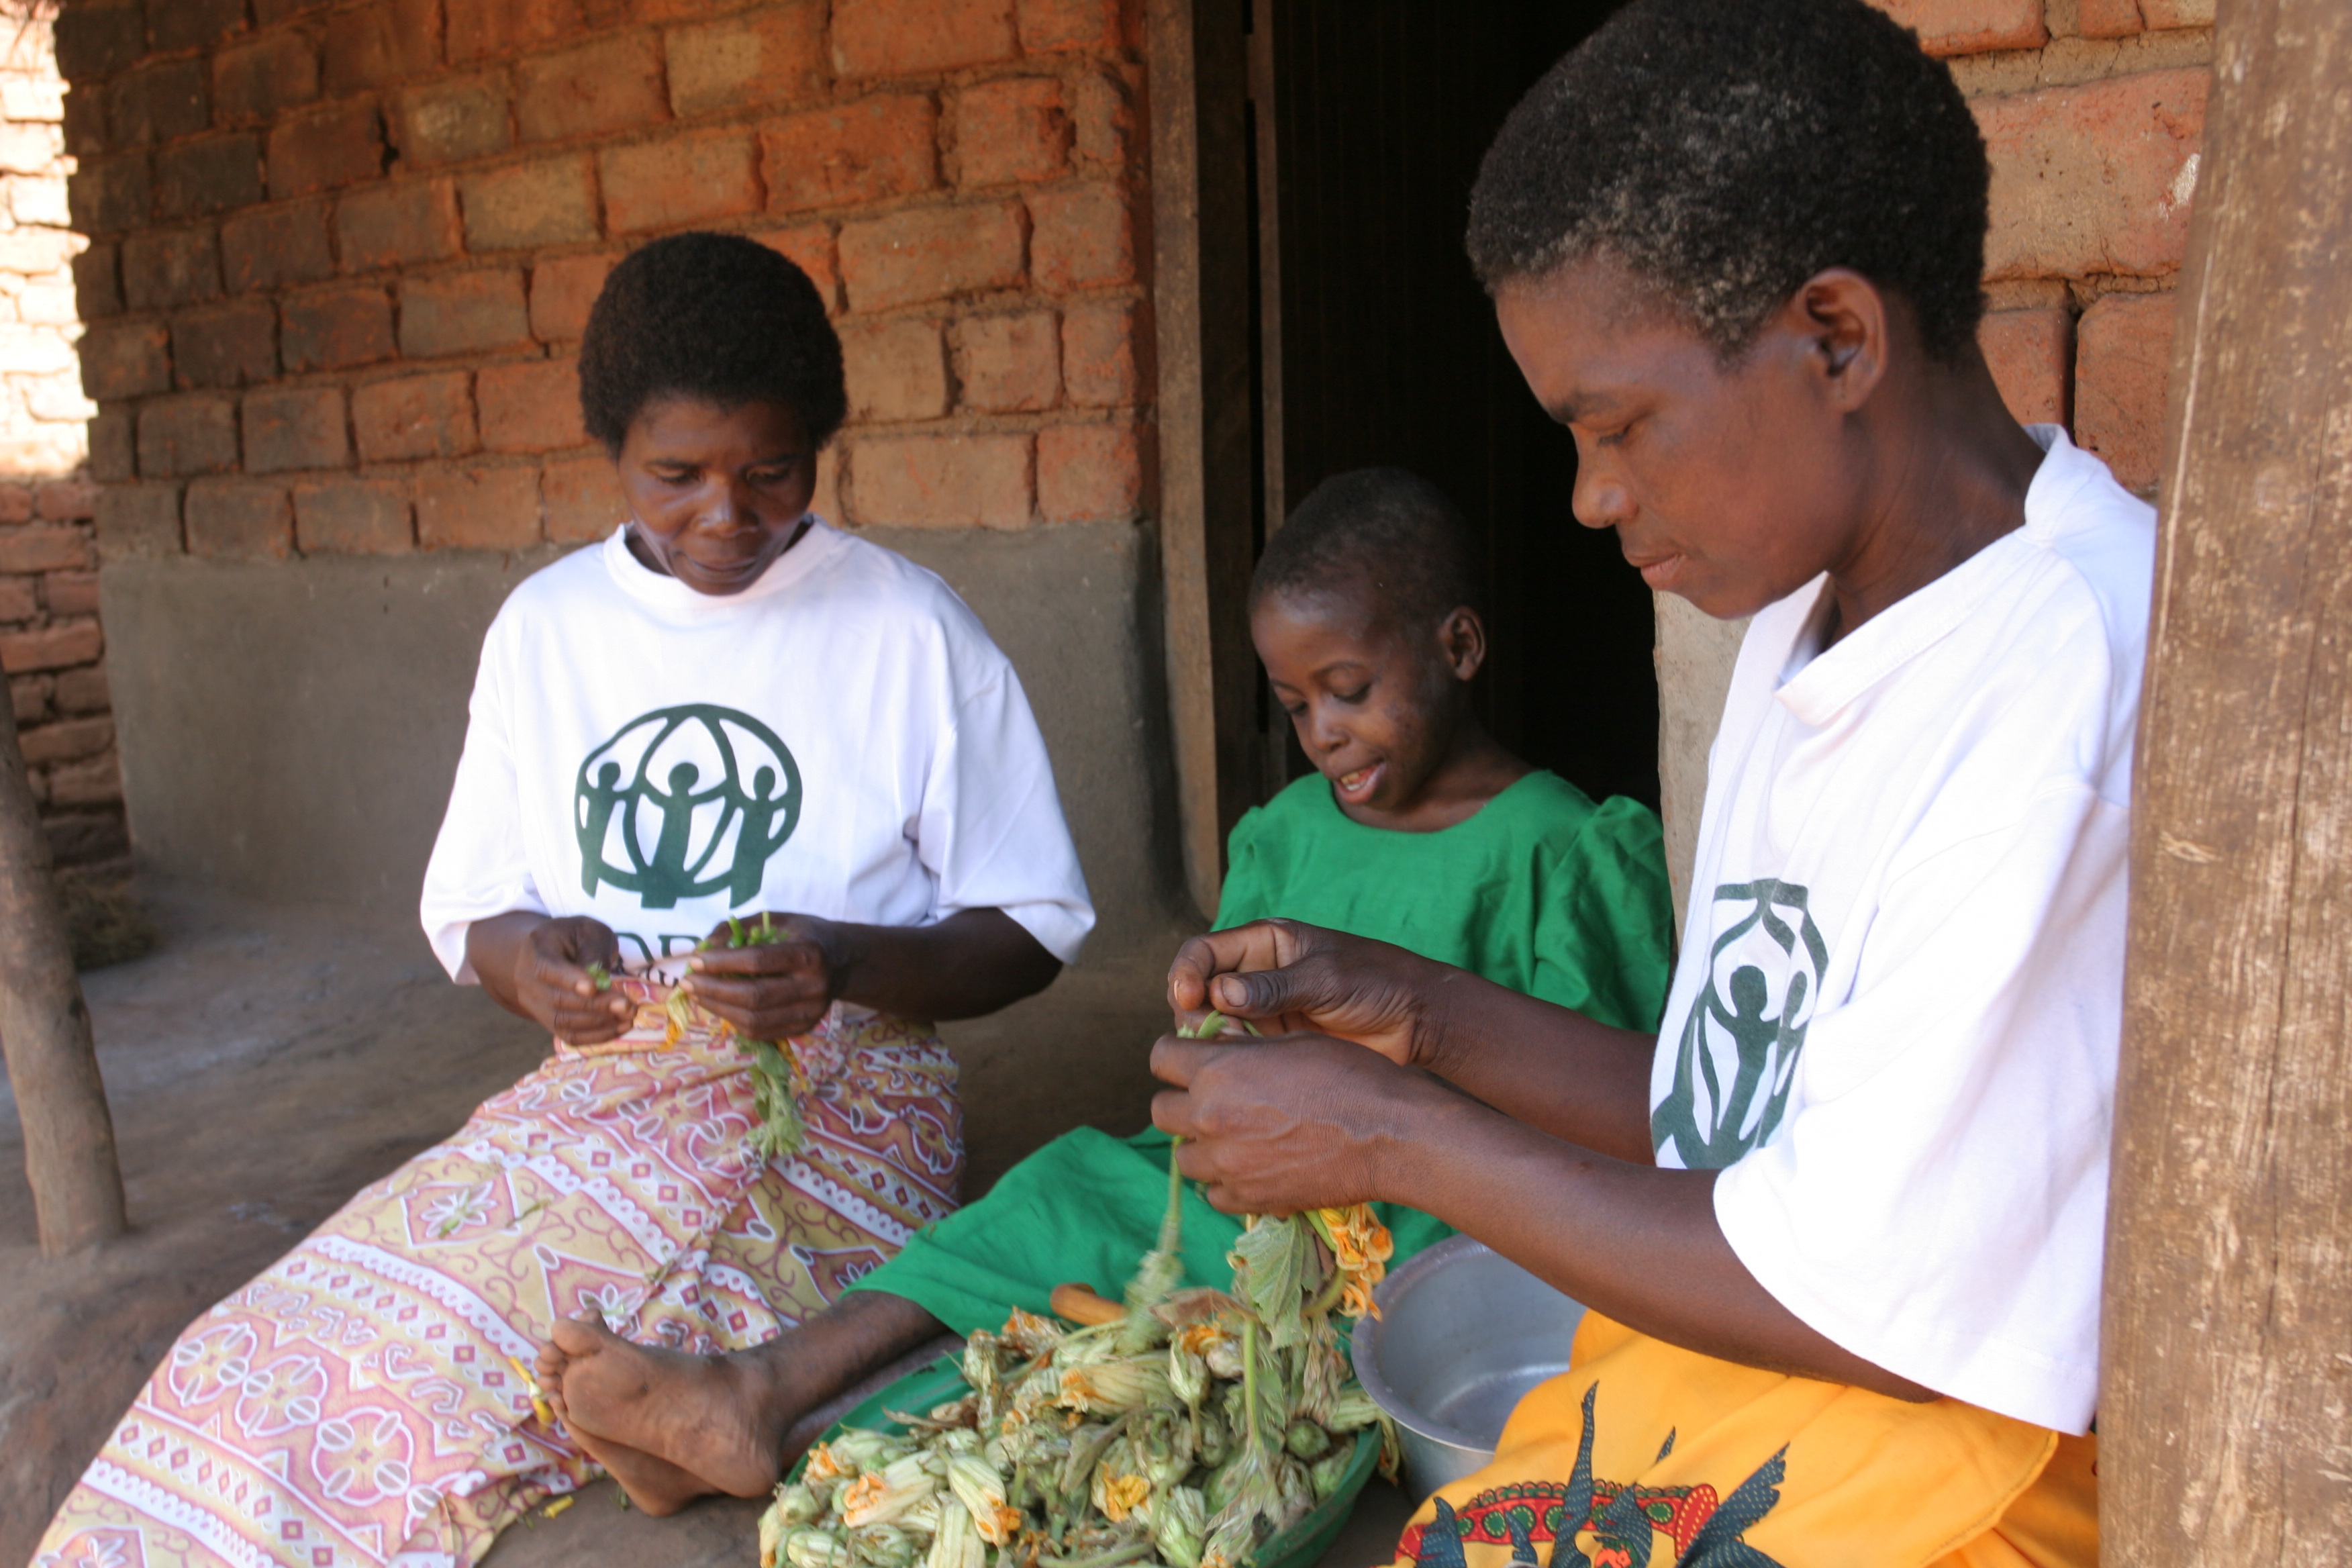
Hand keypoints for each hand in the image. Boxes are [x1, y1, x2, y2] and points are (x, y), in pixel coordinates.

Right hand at [503, 916, 630, 1044]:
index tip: (594, 987)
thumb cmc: (571, 939)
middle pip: (558, 1000)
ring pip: (562, 1022)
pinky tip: (620, 1027)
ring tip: (628, 1016)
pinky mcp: (548, 1021)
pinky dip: (595, 1036)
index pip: (547, 968)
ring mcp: (535, 1004)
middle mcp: (528, 981)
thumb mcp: (586, 930)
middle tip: (627, 1005)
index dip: (570, 980)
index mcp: (538, 950)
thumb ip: (593, 949)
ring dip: (599, 1023)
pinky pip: (568, 1036)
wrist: (544, 954)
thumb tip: (601, 979)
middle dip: (596, 1005)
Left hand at [678, 913, 841, 1040]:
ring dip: (718, 1009)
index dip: (721, 962)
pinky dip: (734, 1021)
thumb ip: (740, 928)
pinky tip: (719, 1007)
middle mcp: (813, 986)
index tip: (695, 960)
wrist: (845, 962)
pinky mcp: (804, 1027)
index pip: (757, 961)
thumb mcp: (778, 919)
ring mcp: (810, 1012)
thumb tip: (703, 947)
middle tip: (687, 983)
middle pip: (754, 996)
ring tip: (697, 995)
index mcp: (808, 953)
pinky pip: (761, 1032)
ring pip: (754, 1020)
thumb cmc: (805, 935)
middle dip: (713, 990)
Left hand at [1149, 1030, 1439, 1213]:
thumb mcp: (1292, 1041)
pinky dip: (1226, 1181)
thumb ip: (1243, 1047)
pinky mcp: (1247, 1199)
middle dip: (1181, 1101)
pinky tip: (1253, 1166)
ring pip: (1184, 1157)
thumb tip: (1214, 1047)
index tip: (1191, 1060)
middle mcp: (1210, 1118)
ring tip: (1236, 1136)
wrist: (1388, 1133)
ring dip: (1201, 1144)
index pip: (1159, 1057)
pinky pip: (1213, 1193)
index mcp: (1217, 1070)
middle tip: (1212, 1099)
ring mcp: (1226, 1164)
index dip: (1175, 1055)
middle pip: (1161, 1111)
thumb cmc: (1348, 1075)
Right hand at [1166, 919, 1447, 1067]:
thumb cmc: (1377, 982)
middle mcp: (1256, 976)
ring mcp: (1264, 1012)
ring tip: (1231, 1053)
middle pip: (1200, 991)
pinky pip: (1239, 1052)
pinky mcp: (1275, 1045)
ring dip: (1211, 1040)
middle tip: (1211, 1034)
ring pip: (1214, 1026)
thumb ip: (1275, 987)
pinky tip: (1243, 1071)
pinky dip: (1232, 1061)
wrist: (1416, 1021)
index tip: (1185, 995)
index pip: (1205, 951)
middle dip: (1194, 1012)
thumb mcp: (1326, 978)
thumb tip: (1219, 993)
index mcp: (1265, 943)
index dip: (1186, 971)